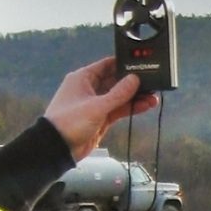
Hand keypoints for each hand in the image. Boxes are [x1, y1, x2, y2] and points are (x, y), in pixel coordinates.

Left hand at [44, 56, 158, 160]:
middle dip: (133, 82)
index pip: (107, 65)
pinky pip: (119, 109)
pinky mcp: (101, 118)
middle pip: (116, 81)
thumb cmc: (70, 122)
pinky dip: (131, 107)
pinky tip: (146, 105)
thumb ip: (118, 93)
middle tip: (152, 81)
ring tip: (154, 96)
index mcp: (83, 78)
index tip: (141, 63)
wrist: (57, 148)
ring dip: (135, 96)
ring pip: (119, 96)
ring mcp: (96, 104)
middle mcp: (90, 88)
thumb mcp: (96, 106)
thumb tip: (135, 79)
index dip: (124, 63)